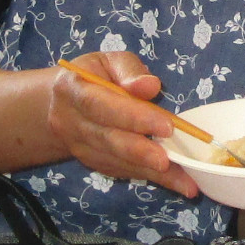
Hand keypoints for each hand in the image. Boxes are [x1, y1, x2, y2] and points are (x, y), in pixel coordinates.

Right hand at [47, 50, 196, 195]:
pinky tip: (174, 182)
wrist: (60, 105)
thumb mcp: (109, 62)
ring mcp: (79, 147)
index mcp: (73, 90)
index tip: (166, 126)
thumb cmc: (93, 76)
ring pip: (115, 162)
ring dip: (150, 172)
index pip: (101, 105)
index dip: (133, 117)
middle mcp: (71, 123)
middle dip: (139, 152)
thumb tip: (150, 86)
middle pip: (107, 140)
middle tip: (167, 162)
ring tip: (184, 182)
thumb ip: (130, 71)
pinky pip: (120, 171)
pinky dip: (147, 176)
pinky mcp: (91, 162)